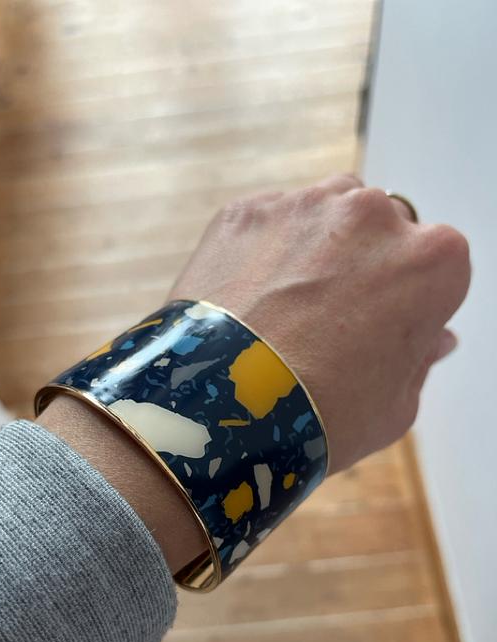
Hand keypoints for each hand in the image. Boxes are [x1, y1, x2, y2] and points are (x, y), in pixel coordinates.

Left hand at [169, 174, 469, 472]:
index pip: (436, 266)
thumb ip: (419, 360)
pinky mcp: (247, 211)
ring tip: (286, 309)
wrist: (224, 409)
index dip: (409, 301)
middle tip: (331, 323)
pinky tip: (250, 301)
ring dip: (316, 248)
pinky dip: (264, 252)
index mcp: (432, 261)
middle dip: (364, 267)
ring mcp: (306, 206)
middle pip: (381, 231)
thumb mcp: (395, 407)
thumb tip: (431, 339)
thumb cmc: (319, 414)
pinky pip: (268, 225)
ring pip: (325, 215)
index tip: (384, 330)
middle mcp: (374, 215)